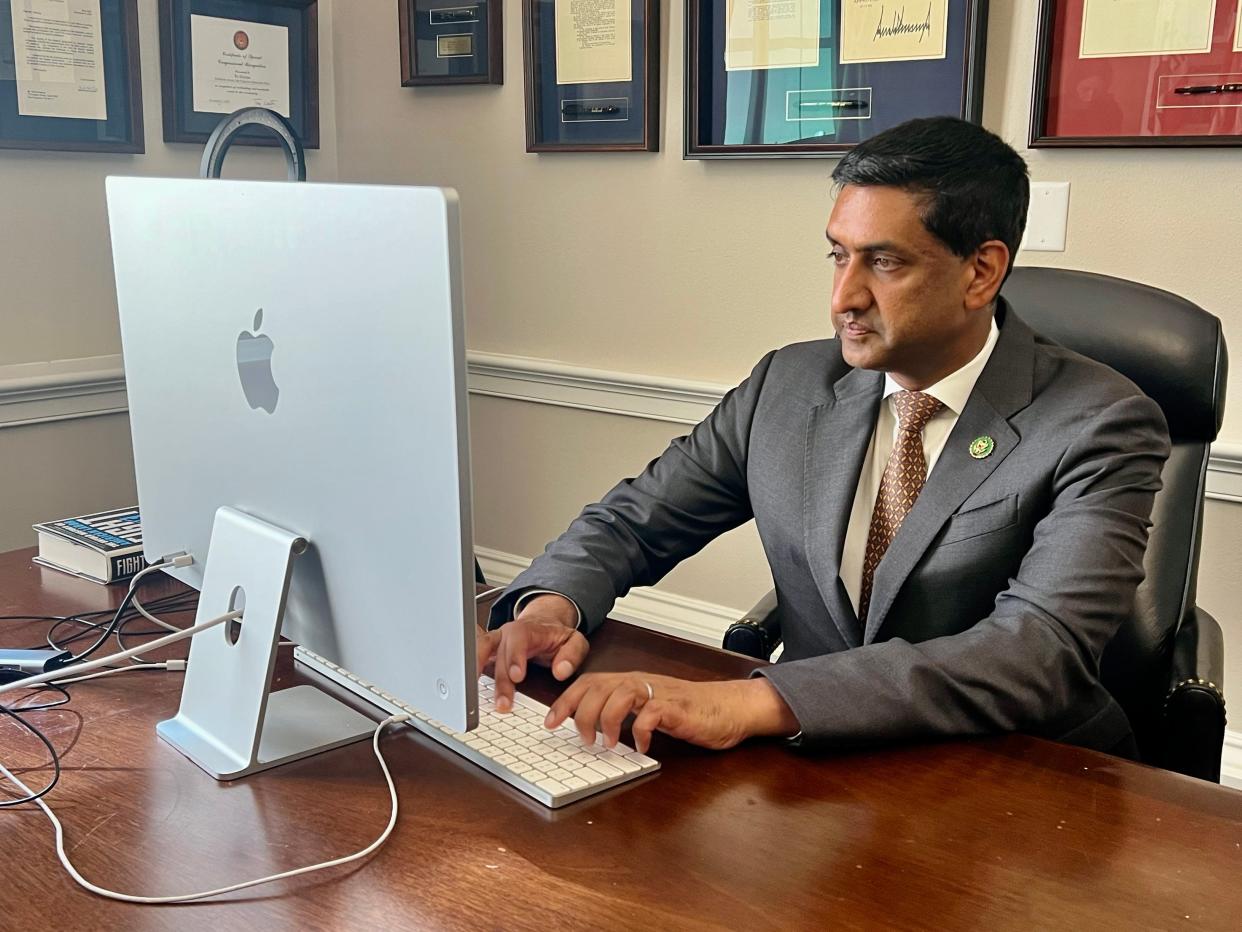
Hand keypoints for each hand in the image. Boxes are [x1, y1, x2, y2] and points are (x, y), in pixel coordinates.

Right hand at [476, 593, 589, 711]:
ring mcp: (496, 642)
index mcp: (527, 630)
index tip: (517, 675)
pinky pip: (475, 657)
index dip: (515, 657)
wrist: (543, 625)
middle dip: (500, 681)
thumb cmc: (556, 636)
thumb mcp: (574, 641)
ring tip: (476, 698)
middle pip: (499, 655)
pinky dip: (470, 671)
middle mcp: (507, 634)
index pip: (518, 639)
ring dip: (478, 675)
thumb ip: (572, 654)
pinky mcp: (489, 652)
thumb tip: (561, 671)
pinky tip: (468, 689)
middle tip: (504, 703)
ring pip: (481, 653)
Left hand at [544, 672, 799, 754]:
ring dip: (607, 721)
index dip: (566, 701)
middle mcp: (641, 683)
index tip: (550, 722)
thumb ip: (623, 711)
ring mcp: (658, 694)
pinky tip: (640, 747)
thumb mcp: (648, 707)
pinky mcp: (676, 709)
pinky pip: (650, 715)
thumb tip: (590, 728)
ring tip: (608, 744)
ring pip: (620, 695)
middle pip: (598, 687)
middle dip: (580, 713)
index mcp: (631, 682)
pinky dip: (640, 732)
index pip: (589, 683)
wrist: (728, 708)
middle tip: (580, 739)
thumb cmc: (688, 711)